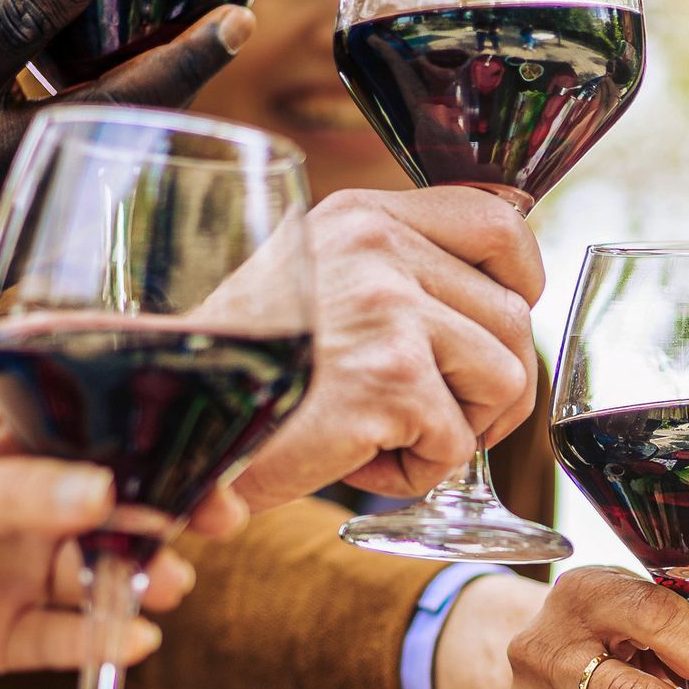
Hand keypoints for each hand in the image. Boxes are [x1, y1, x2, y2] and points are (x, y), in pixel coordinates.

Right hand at [0, 0, 251, 305]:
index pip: (18, 23)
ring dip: (183, 106)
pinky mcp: (34, 247)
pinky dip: (152, 155)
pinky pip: (110, 196)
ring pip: (124, 153)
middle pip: (106, 104)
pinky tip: (199, 118)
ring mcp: (16, 209)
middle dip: (183, 60)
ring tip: (223, 50)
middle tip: (239, 17)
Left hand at [0, 396, 206, 688]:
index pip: (90, 434)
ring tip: (168, 588)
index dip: (149, 445)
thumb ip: (17, 496)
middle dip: (165, 514)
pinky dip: (104, 639)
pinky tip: (133, 642)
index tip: (202, 461)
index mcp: (0, 446)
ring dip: (142, 579)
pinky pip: (70, 635)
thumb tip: (105, 493)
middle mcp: (19, 504)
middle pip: (111, 505)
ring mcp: (16, 569)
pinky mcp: (8, 633)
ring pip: (100, 571)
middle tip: (218, 525)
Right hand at [231, 186, 543, 507]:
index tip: (504, 319)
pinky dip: (416, 472)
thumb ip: (395, 271)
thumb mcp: (317, 283)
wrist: (165, 413)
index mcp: (362, 217)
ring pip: (502, 380)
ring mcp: (387, 311)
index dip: (523, 280)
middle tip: (432, 416)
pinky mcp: (390, 381)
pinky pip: (455, 443)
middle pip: (513, 319)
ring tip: (387, 435)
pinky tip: (356, 458)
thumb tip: (508, 294)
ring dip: (458, 429)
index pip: (496, 224)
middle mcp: (378, 250)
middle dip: (491, 386)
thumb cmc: (243, 365)